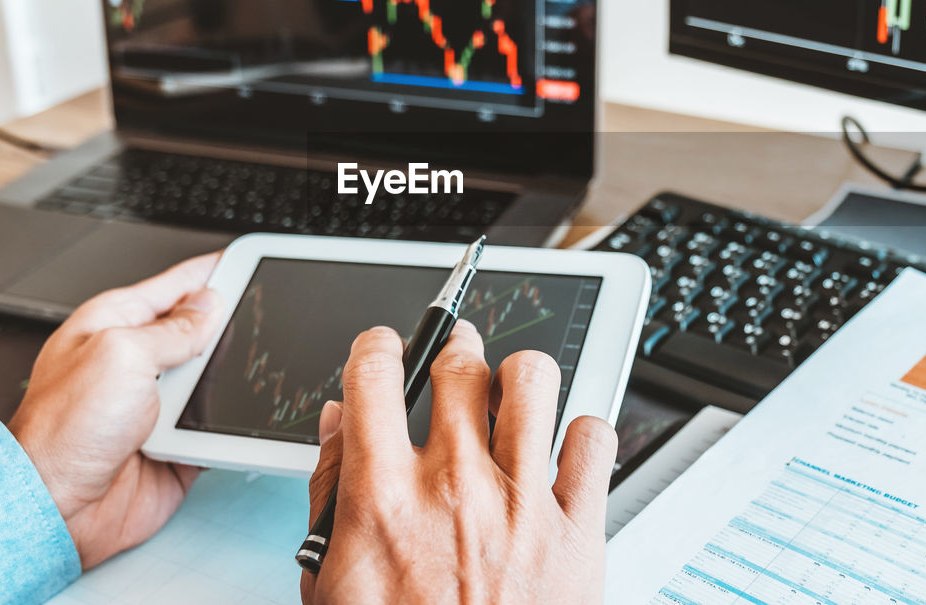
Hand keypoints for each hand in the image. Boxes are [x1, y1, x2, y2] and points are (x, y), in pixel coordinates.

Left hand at [8, 254, 223, 568]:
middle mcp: (135, 360)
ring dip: (230, 378)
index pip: (177, 285)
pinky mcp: (173, 442)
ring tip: (249, 371)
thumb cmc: (62, 432)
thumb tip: (210, 304)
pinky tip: (238, 416)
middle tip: (266, 317)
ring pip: (214, 377)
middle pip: (201, 330)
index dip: (214, 271)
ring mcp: (155, 402)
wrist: (58, 508)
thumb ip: (174, 328)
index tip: (251, 260)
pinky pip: (215, 424)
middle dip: (232, 325)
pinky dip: (229, 423)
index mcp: (116, 323)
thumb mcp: (123, 353)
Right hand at [301, 321, 616, 604]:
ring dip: (518, 376)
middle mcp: (457, 487)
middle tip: (456, 353)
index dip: (378, 346)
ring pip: (534, 380)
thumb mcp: (330, 582)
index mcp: (385, 497)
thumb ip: (330, 490)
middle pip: (460, 364)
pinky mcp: (578, 531)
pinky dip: (583, 433)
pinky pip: (596, 439)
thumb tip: (339, 423)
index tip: (385, 347)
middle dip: (455, 345)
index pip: (375, 374)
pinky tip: (561, 450)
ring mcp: (524, 504)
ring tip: (511, 391)